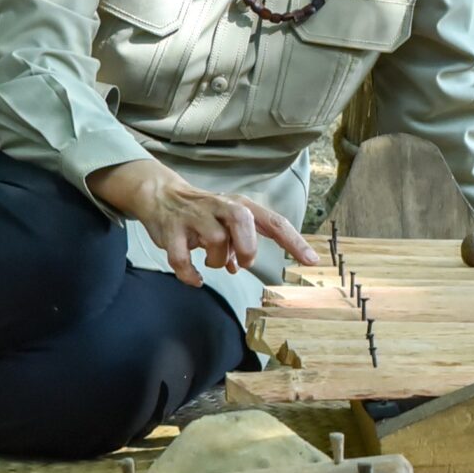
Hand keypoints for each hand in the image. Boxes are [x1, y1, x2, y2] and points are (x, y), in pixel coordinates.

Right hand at [88, 159, 316, 286]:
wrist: (161, 195)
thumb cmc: (202, 212)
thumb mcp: (226, 222)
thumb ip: (238, 244)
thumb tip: (239, 266)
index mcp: (240, 206)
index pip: (274, 222)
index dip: (294, 242)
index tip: (312, 261)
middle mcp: (220, 206)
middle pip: (243, 220)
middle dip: (248, 246)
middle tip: (243, 261)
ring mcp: (195, 217)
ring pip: (215, 241)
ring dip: (217, 261)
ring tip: (211, 262)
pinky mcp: (172, 230)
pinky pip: (182, 258)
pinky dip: (191, 274)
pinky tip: (195, 278)